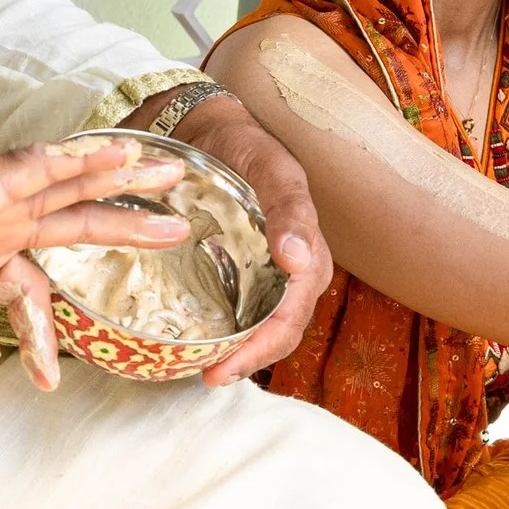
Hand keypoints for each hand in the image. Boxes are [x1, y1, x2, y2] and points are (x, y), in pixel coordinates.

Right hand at [0, 139, 189, 389]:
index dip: (46, 331)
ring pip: (68, 181)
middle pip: (72, 214)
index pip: (30, 285)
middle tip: (179, 217)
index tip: (51, 377)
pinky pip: (34, 167)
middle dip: (126, 216)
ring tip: (169, 171)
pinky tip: (109, 153)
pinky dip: (73, 160)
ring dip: (120, 176)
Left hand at [142, 89, 334, 385]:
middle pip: (279, 332)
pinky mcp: (241, 272)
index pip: (291, 317)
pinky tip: (198, 343)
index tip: (223, 366)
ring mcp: (266, 275)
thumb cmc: (250, 149)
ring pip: (261, 329)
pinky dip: (226, 333)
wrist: (216, 132)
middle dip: (249, 360)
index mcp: (310, 256)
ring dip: (238, 354)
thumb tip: (298, 262)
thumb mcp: (275, 170)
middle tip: (207, 376)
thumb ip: (290, 210)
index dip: (262, 347)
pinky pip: (240, 311)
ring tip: (203, 370)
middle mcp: (293, 274)